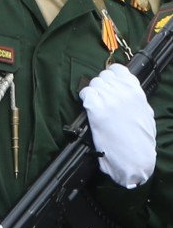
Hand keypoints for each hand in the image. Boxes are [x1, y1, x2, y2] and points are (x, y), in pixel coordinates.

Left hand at [79, 63, 155, 187]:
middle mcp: (123, 93)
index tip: (109, 84)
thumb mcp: (144, 113)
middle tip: (101, 98)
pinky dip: (84, 98)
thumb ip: (134, 99)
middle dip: (100, 86)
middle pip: (103, 76)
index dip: (111, 76)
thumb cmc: (140, 140)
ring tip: (95, 104)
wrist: (135, 157)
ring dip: (92, 92)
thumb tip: (124, 91)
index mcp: (136, 93)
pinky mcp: (97, 110)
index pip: (118, 70)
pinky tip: (88, 106)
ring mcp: (110, 100)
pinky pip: (85, 93)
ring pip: (93, 83)